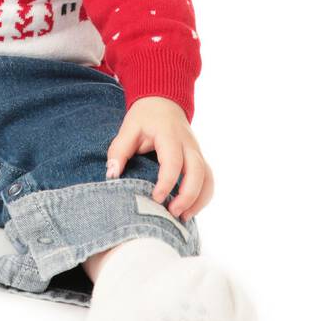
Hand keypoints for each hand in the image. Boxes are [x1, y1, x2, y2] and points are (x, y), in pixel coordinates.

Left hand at [105, 95, 213, 221]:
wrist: (163, 102)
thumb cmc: (145, 117)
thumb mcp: (128, 128)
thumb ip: (119, 151)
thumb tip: (111, 175)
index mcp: (170, 135)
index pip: (173, 161)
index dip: (167, 182)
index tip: (155, 198)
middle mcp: (188, 144)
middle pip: (198, 171)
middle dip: (188, 195)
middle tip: (171, 212)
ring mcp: (197, 152)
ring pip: (208, 178)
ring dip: (199, 200)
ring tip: (182, 218)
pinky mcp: (199, 159)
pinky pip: (208, 180)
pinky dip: (202, 197)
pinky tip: (188, 211)